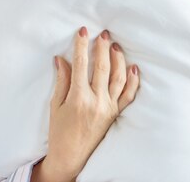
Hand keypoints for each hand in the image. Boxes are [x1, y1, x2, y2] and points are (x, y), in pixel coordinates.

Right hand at [31, 26, 139, 181]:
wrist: (71, 157)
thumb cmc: (59, 131)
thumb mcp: (55, 105)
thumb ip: (62, 81)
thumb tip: (62, 58)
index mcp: (78, 98)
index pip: (81, 65)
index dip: (82, 46)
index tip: (83, 31)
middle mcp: (96, 101)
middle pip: (102, 67)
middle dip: (103, 48)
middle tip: (103, 34)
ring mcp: (108, 107)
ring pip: (118, 78)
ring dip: (118, 59)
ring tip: (115, 46)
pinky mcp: (116, 114)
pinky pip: (128, 95)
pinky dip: (133, 81)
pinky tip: (133, 68)